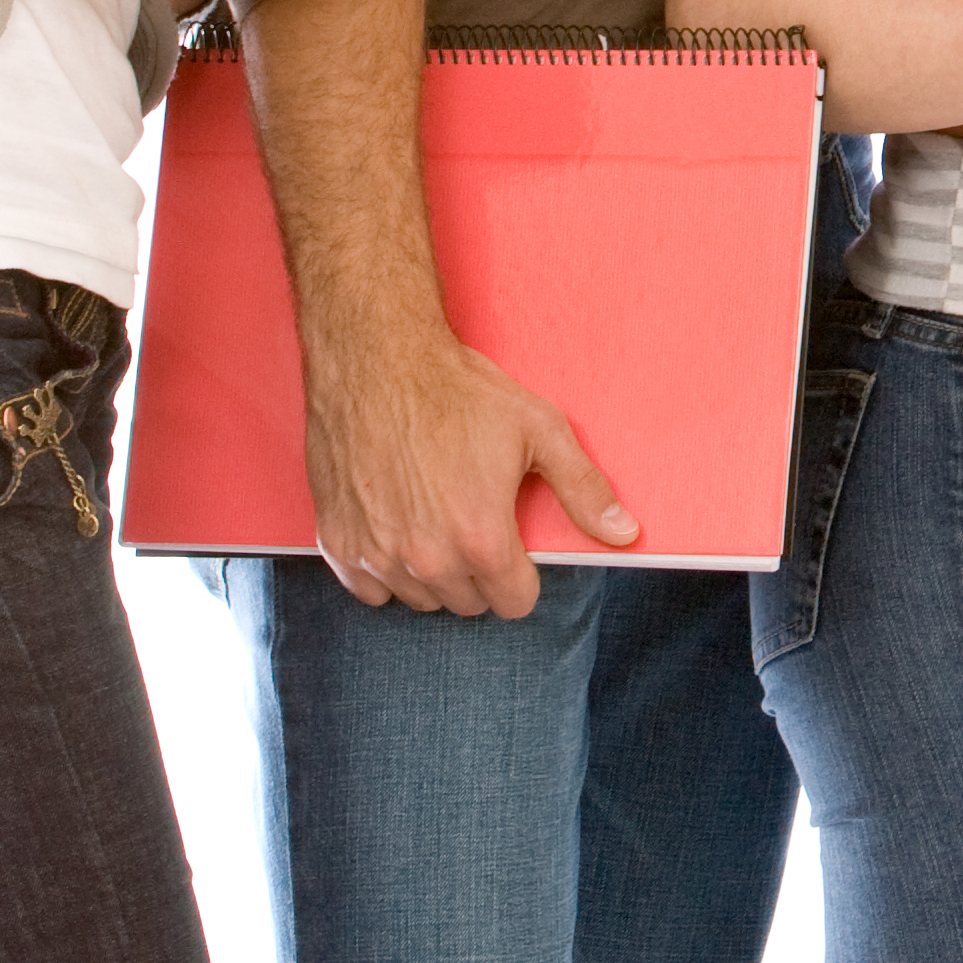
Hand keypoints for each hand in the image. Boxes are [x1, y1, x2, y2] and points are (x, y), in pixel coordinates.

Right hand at [303, 320, 640, 617]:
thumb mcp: (539, 429)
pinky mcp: (337, 543)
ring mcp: (377, 555)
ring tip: (436, 516)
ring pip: (420, 598)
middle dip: (479, 570)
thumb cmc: (458, 390)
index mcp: (480, 538)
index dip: (521, 575)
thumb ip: (584, 489)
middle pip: (468, 603)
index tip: (513, 546)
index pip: (514, 603)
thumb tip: (625, 534)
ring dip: (433, 571)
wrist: (376, 359)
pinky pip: (370, 589)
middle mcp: (427, 558)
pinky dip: (384, 569)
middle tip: (474, 518)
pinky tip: (396, 524)